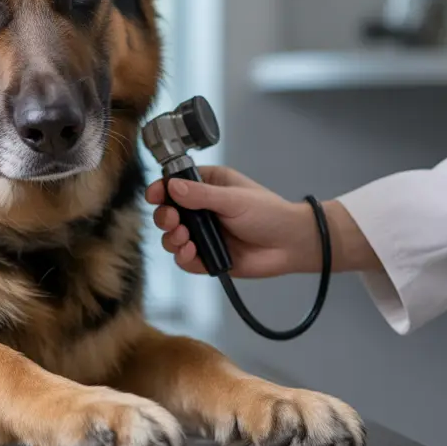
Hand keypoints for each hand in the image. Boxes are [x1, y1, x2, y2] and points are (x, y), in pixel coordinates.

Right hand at [143, 166, 379, 277]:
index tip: (154, 196)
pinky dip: (183, 257)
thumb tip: (172, 187)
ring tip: (185, 238)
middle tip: (173, 220)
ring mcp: (204, 235)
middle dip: (164, 217)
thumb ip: (202, 194)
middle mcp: (201, 210)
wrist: (292, 245)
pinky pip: (185, 260)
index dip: (161, 190)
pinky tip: (192, 253)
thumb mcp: (234, 198)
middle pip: (167, 213)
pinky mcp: (208, 258)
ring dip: (172, 238)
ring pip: (172, 237)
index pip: (174, 185)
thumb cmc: (269, 213)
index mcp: (207, 186)